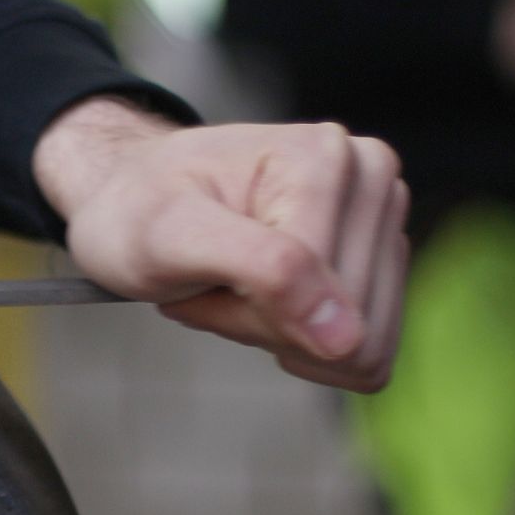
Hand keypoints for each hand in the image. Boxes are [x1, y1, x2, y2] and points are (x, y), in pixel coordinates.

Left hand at [33, 97, 407, 391]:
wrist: (131, 199)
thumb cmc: (140, 210)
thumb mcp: (171, 236)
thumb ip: (264, 272)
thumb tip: (348, 336)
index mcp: (328, 159)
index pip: (321, 297)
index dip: (243, 311)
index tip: (194, 270)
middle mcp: (371, 180)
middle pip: (349, 327)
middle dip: (261, 323)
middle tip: (209, 280)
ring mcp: (383, 223)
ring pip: (359, 346)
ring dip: (278, 335)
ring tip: (229, 286)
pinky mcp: (382, 266)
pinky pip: (363, 355)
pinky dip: (303, 346)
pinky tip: (260, 303)